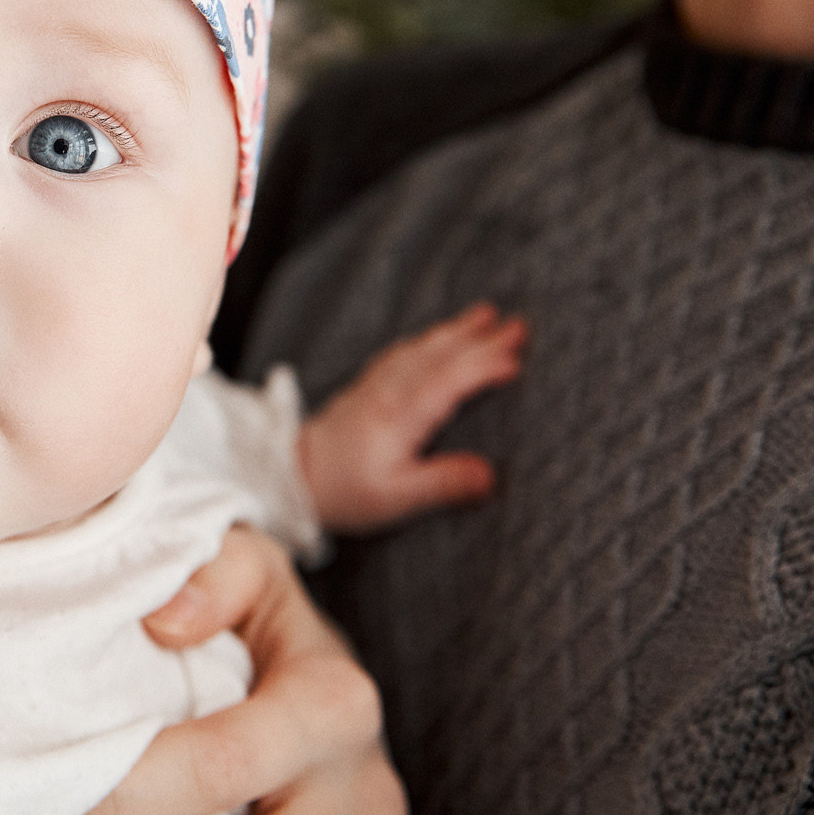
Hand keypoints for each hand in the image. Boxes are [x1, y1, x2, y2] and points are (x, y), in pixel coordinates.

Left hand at [297, 301, 524, 532]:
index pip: (449, 381)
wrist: (293, 478)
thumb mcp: (396, 499)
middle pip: (441, 357)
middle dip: (481, 339)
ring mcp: (377, 386)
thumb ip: (442, 484)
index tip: (517, 359)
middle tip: (520, 325)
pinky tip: (437, 336)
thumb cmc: (346, 493)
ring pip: (422, 349)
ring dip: (456, 331)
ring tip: (485, 315)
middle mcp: (389, 392)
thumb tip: (490, 476)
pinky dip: (426, 340)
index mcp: (400, 416)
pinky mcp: (367, 388)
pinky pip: (402, 353)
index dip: (483, 367)